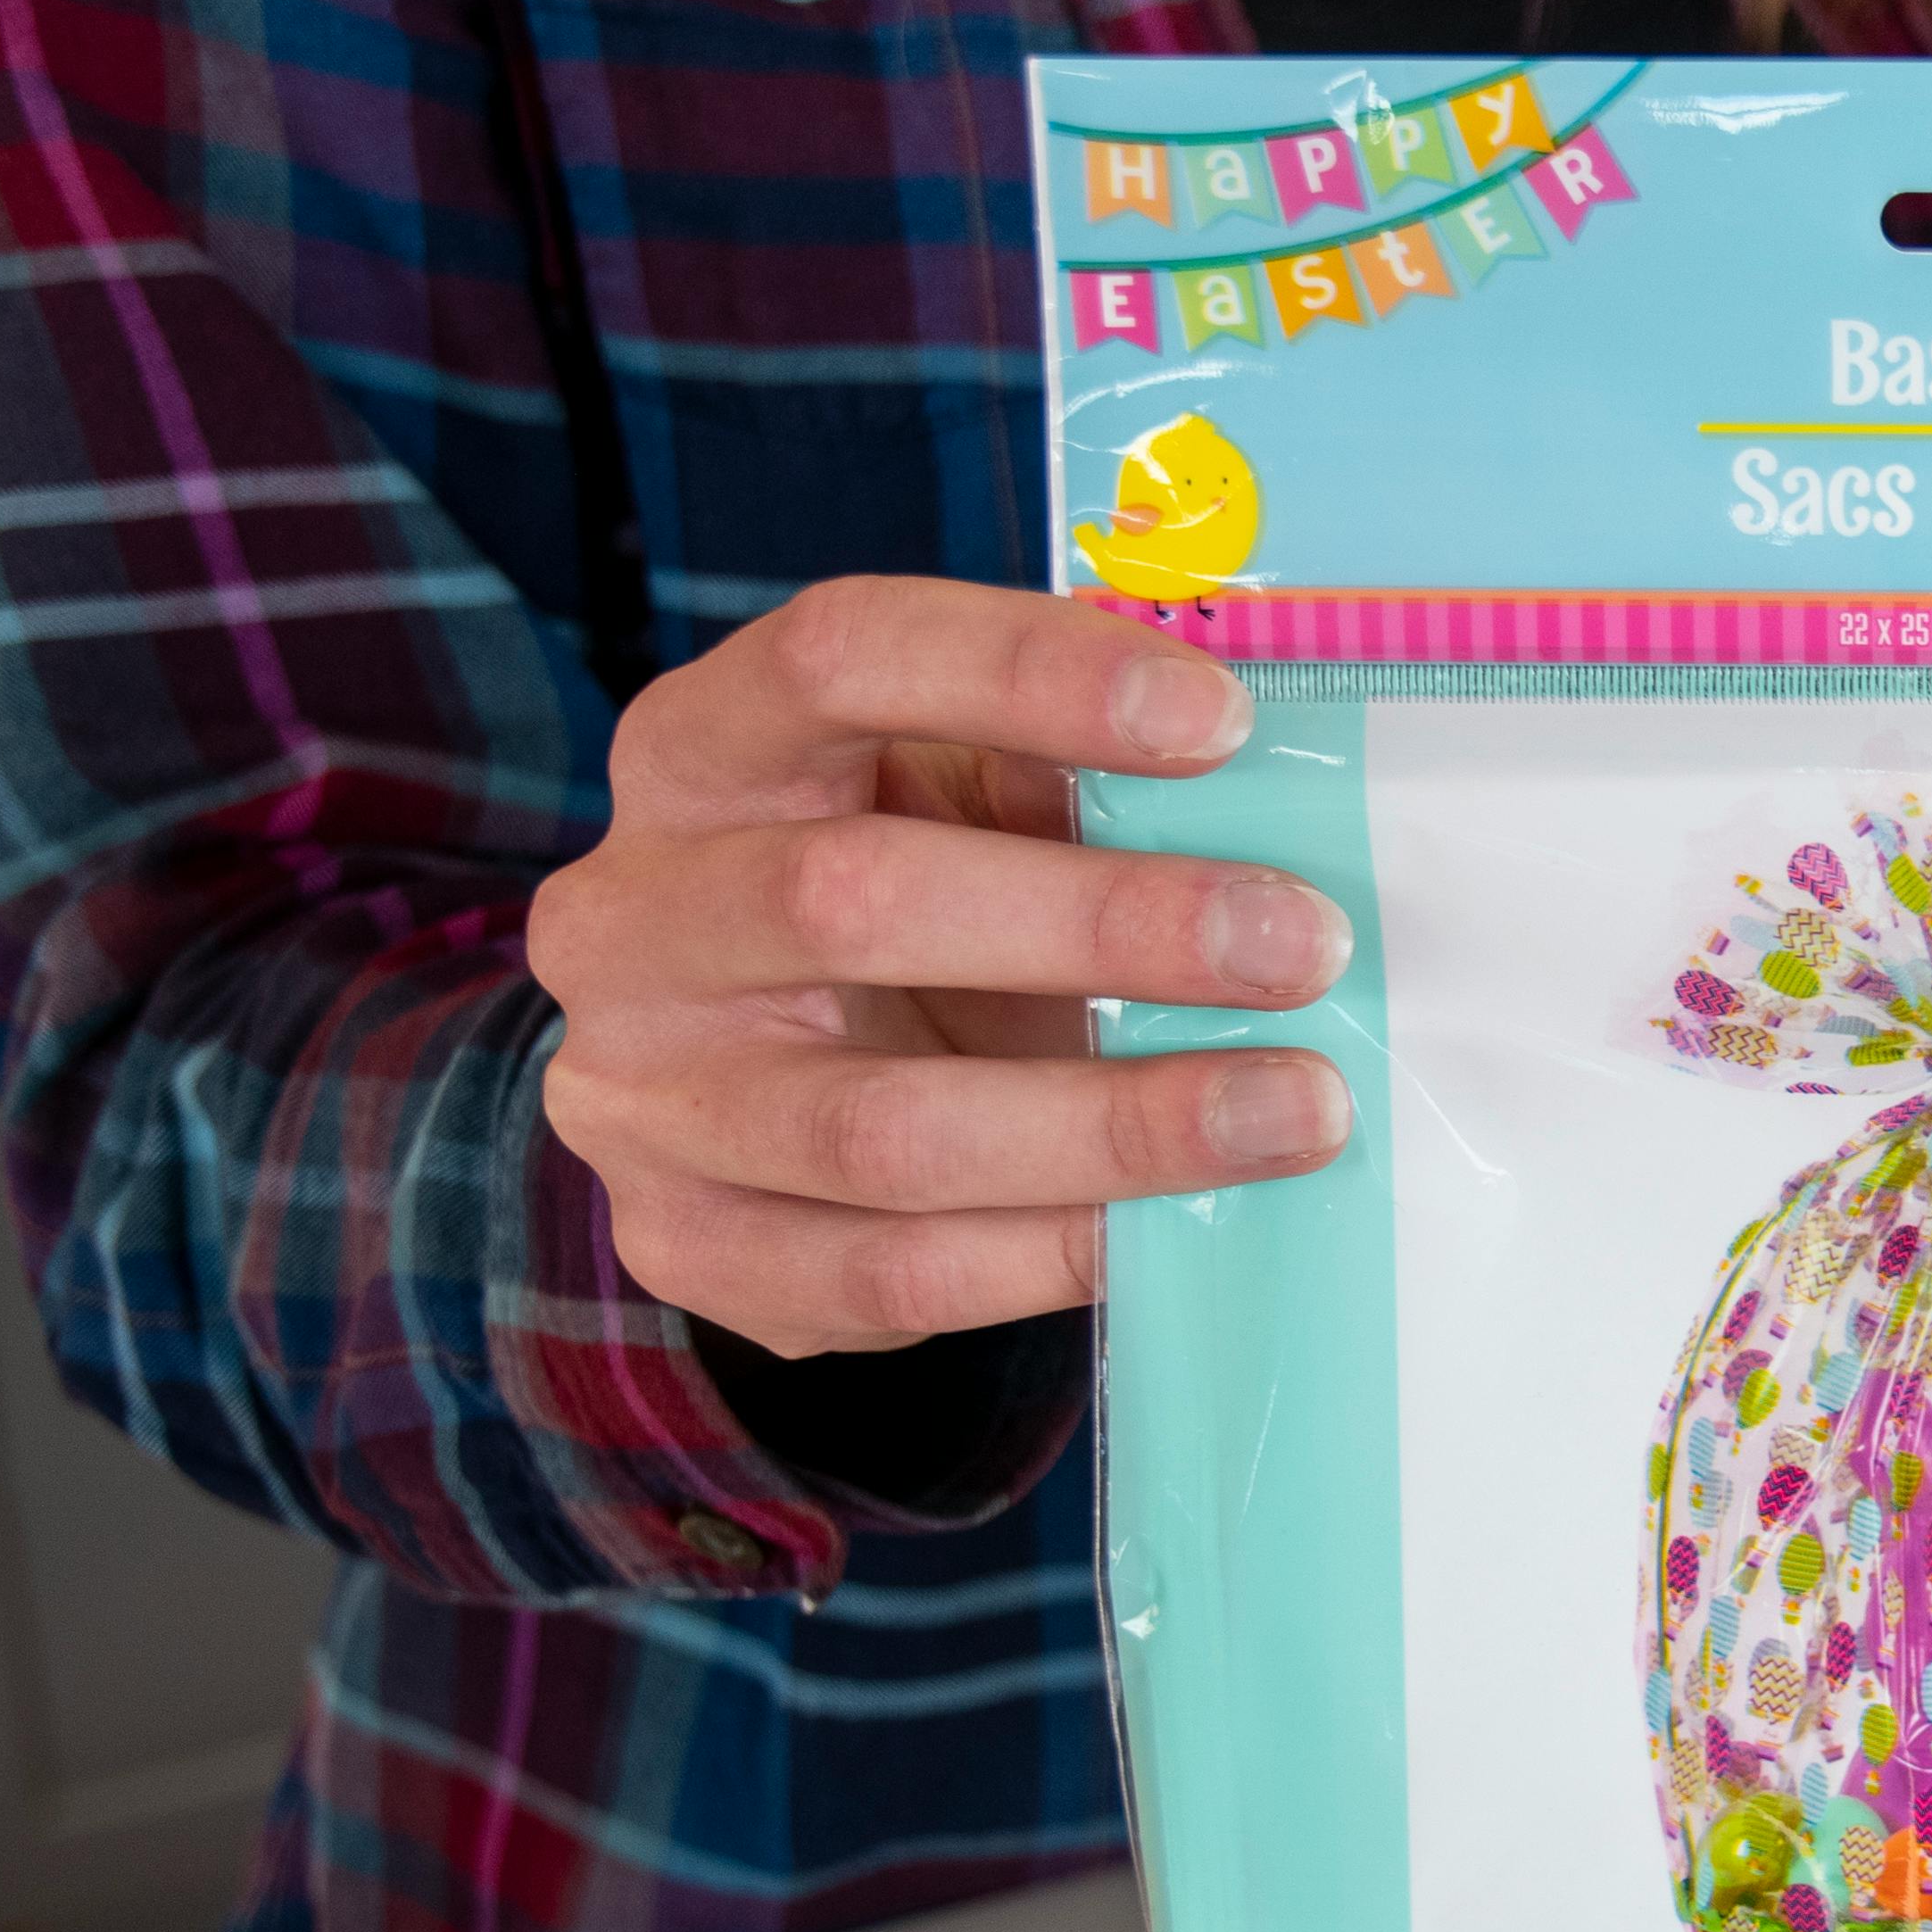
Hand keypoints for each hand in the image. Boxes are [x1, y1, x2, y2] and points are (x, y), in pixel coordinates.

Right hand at [534, 579, 1350, 1357]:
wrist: (728, 1082)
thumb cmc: (891, 899)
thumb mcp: (948, 802)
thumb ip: (1054, 776)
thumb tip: (1253, 786)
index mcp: (700, 750)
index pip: (838, 658)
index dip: (1027, 672)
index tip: (1220, 722)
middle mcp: (631, 914)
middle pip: (857, 900)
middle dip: (1110, 925)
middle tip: (1300, 944)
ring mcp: (642, 1095)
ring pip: (886, 1127)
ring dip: (1119, 1125)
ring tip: (1294, 1110)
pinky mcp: (686, 1243)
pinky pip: (891, 1273)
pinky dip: (1054, 1255)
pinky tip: (1174, 1229)